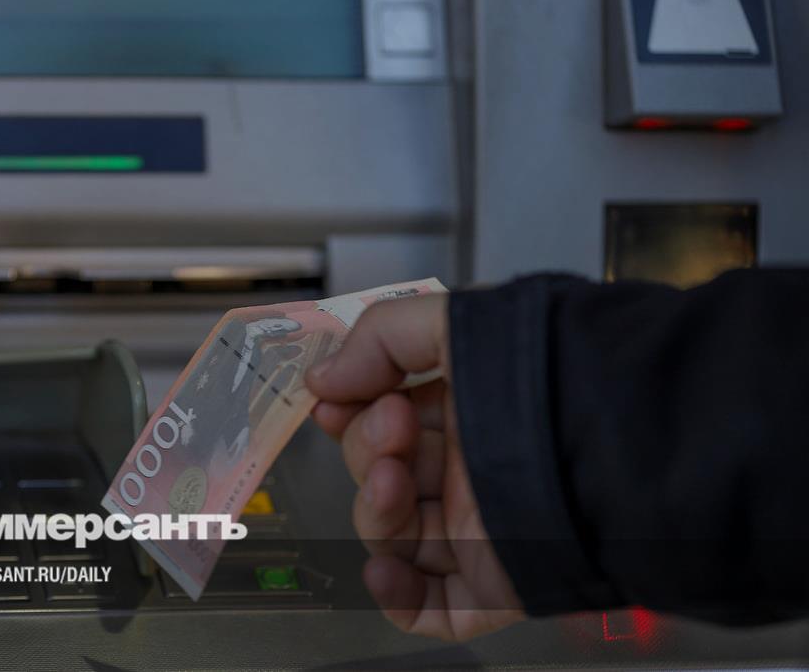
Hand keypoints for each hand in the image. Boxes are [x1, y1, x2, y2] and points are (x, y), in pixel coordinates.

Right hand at [306, 293, 524, 640]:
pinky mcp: (492, 585)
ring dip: (374, 510)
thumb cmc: (544, 374)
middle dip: (368, 448)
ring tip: (391, 479)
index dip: (350, 413)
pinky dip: (395, 595)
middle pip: (379, 474)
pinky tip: (384, 568)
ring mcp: (477, 532)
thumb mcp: (455, 324)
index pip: (382, 422)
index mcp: (464, 413)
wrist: (609, 439)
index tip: (333, 400)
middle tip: (392, 424)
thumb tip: (321, 379)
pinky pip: (429, 607)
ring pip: (392, 536)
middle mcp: (468, 471)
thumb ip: (379, 338)